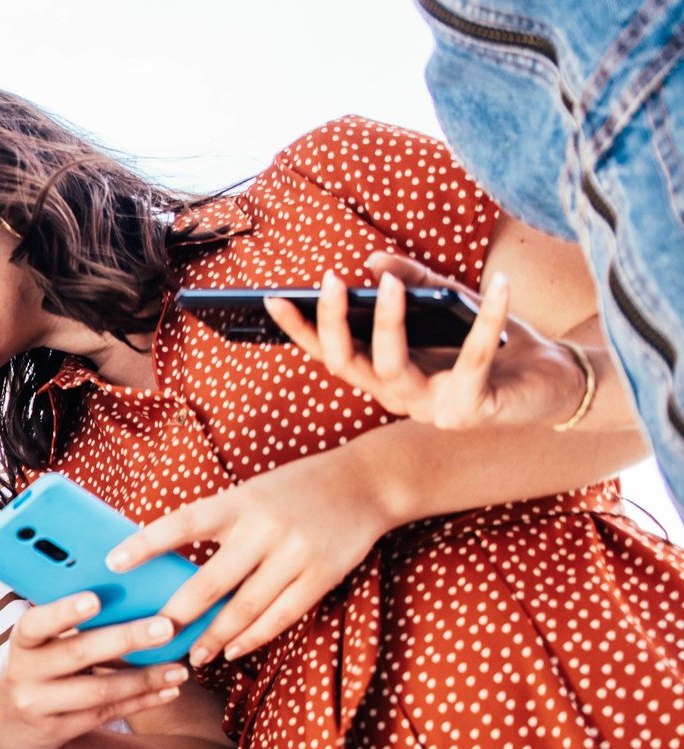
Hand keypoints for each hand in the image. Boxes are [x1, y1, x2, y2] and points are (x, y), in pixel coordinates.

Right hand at [0, 594, 190, 748]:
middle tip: (166, 626)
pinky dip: (141, 701)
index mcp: (21, 642)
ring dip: (143, 679)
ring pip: (98, 691)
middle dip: (125, 639)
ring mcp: (38, 706)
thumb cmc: (39, 665)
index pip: (35, 624)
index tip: (95, 599)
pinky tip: (169, 691)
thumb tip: (134, 599)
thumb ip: (71, 625)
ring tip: (180, 670)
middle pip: (77, 654)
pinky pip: (105, 714)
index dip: (62, 612)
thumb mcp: (41, 644)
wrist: (12, 723)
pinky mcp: (57, 731)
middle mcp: (23, 674)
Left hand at [103, 445, 394, 666]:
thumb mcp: (249, 494)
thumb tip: (165, 563)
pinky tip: (232, 649)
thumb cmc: (292, 491)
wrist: (365, 483)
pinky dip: (253, 636)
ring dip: (214, 636)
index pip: (182, 522)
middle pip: (210, 582)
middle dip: (177, 615)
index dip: (146, 543)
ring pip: (244, 608)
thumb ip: (215, 524)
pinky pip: (280, 616)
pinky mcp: (321, 575)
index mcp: (239, 501)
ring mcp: (295, 554)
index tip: (113, 562)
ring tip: (192, 654)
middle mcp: (264, 528)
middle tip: (150, 638)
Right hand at [264, 258, 586, 431]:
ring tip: (391, 281)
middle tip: (332, 282)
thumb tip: (374, 260)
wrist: (553, 385)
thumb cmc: (496, 346)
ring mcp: (430, 408)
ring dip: (388, 322)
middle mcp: (398, 397)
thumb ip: (415, 282)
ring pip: (392, 366)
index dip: (300, 330)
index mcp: (385, 374)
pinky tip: (498, 285)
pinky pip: (472, 358)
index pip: (331, 354)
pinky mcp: (470, 409)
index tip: (274, 299)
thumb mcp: (451, 305)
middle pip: (349, 364)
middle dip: (335, 324)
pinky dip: (488, 318)